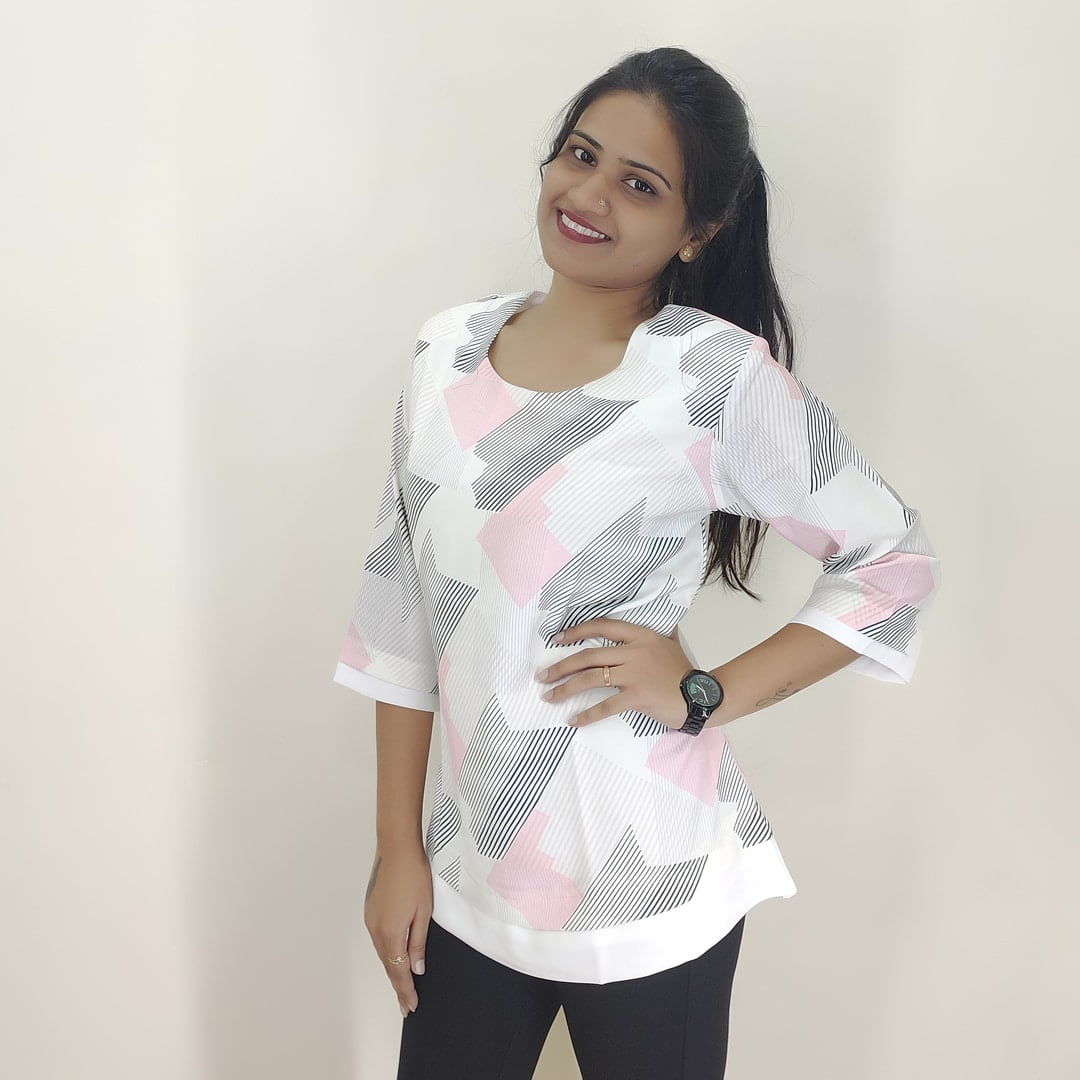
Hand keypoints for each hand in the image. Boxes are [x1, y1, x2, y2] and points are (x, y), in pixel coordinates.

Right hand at [363, 847, 432, 1017]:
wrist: (397, 849)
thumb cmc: (415, 876)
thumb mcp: (423, 912)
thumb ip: (418, 943)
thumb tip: (417, 969)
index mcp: (390, 933)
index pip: (398, 971)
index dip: (405, 990)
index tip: (411, 1007)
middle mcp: (375, 930)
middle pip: (387, 965)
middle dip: (398, 985)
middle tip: (407, 1005)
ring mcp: (370, 919)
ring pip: (382, 952)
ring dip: (392, 968)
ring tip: (403, 985)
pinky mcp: (370, 910)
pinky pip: (379, 938)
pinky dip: (387, 952)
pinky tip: (395, 956)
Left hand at [535, 617, 692, 728]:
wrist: (702, 696)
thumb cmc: (683, 671)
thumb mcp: (670, 643)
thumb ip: (658, 632)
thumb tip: (661, 621)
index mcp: (639, 636)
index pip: (602, 627)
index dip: (576, 632)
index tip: (556, 639)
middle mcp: (634, 651)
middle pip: (588, 655)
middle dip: (561, 666)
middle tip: (542, 676)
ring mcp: (634, 674)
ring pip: (591, 678)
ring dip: (566, 688)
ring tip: (549, 696)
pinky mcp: (637, 696)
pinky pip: (605, 706)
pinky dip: (587, 714)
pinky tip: (573, 720)